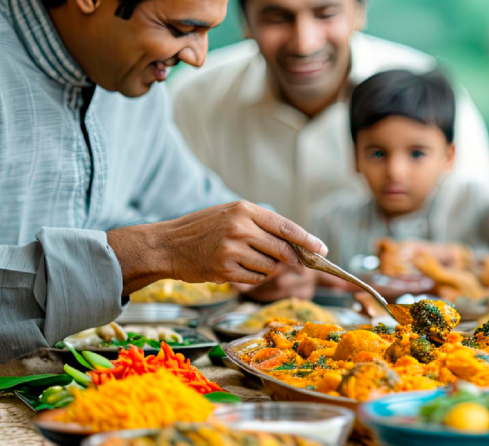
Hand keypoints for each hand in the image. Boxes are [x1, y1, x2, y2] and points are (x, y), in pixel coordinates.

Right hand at [109, 201, 326, 295]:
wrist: (166, 245)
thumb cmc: (202, 229)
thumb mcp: (230, 214)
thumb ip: (260, 225)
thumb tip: (296, 244)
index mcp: (244, 210)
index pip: (285, 226)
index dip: (307, 240)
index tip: (322, 250)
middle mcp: (240, 228)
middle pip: (282, 250)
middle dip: (291, 259)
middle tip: (295, 262)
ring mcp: (232, 249)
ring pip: (270, 267)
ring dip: (267, 268)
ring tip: (247, 260)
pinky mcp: (225, 269)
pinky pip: (255, 279)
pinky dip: (253, 277)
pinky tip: (237, 268)